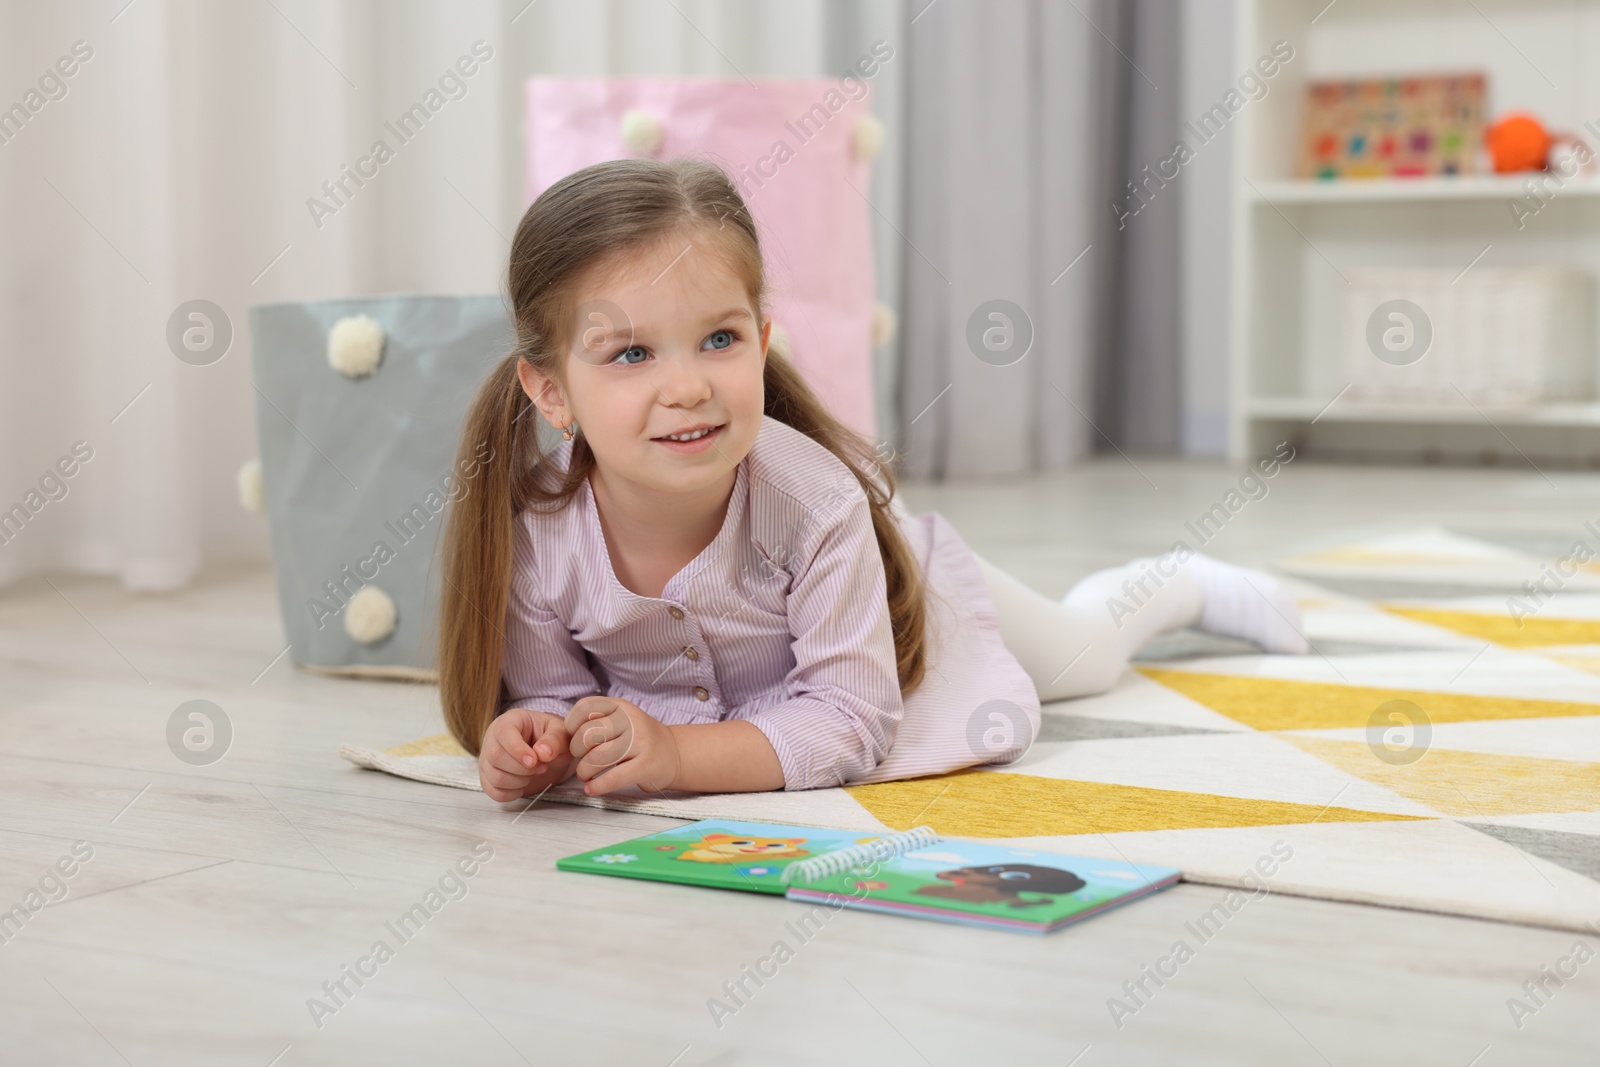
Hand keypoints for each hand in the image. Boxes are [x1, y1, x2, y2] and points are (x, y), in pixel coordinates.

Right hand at [478, 708, 575, 801]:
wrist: (545, 750)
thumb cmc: (550, 737)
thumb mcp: (560, 731)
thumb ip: (555, 739)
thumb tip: (543, 753)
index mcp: (510, 721)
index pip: (503, 732)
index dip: (517, 749)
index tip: (534, 761)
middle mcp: (492, 738)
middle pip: (495, 757)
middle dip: (522, 769)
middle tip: (541, 767)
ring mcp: (487, 759)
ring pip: (494, 777)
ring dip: (519, 782)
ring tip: (533, 773)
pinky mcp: (487, 777)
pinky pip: (494, 792)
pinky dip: (512, 794)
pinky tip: (524, 784)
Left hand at [564, 696, 680, 795]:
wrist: (674, 754)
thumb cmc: (638, 739)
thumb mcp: (621, 720)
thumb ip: (596, 721)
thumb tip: (565, 735)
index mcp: (621, 707)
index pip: (585, 707)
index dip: (571, 725)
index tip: (575, 738)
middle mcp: (631, 721)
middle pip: (587, 735)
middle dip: (576, 751)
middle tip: (581, 759)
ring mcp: (640, 743)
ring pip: (597, 758)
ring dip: (584, 771)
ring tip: (586, 775)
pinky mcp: (646, 766)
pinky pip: (612, 778)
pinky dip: (596, 787)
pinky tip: (592, 789)